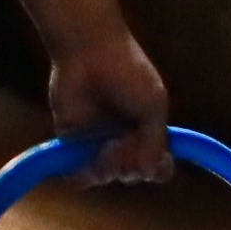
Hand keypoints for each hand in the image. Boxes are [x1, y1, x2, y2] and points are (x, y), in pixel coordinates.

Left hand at [47, 29, 171, 184]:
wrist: (90, 53)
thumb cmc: (128, 73)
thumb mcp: (153, 106)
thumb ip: (155, 141)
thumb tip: (148, 174)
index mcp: (147, 132)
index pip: (157, 167)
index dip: (159, 170)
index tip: (158, 159)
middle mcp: (123, 140)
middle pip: (132, 174)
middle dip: (133, 163)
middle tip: (127, 140)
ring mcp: (96, 142)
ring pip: (107, 176)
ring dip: (111, 167)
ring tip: (109, 145)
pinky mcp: (72, 141)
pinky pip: (78, 173)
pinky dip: (84, 175)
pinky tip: (91, 159)